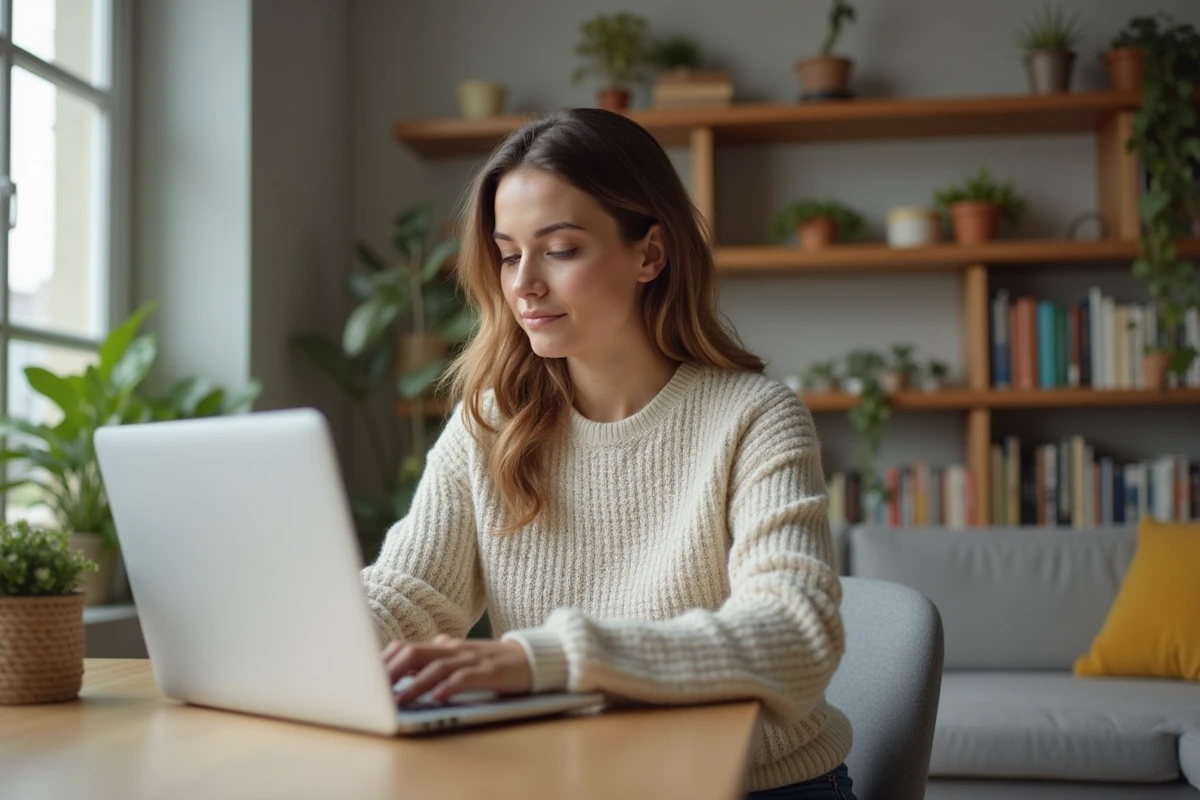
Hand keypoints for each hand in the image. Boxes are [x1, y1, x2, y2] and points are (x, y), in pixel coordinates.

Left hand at [385, 634, 532, 703]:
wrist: (532, 658)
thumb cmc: (490, 663)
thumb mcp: (458, 659)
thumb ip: (433, 663)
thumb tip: (400, 674)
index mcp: (443, 646)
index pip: (405, 647)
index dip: (383, 662)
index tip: (364, 679)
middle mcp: (453, 649)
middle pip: (414, 653)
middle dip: (391, 672)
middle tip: (373, 691)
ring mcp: (471, 658)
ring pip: (436, 667)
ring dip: (415, 685)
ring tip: (399, 701)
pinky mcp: (489, 671)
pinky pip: (465, 677)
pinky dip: (449, 687)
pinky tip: (437, 698)